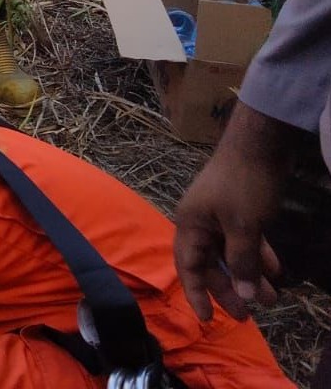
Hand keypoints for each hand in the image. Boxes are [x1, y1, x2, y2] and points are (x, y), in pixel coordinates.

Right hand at [173, 115, 286, 321]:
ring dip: (248, 275)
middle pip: (211, 264)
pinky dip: (257, 255)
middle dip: (229, 289)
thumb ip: (241, 262)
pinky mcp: (239, 210)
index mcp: (191, 224)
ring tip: (271, 297)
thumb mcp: (243, 226)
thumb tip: (241, 296)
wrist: (260, 143)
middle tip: (248, 316)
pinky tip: (275, 269)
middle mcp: (201, 222)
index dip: (196, 293)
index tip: (206, 319)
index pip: (187, 266)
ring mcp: (220, 215)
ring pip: (231, 254)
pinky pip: (245, 240)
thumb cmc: (244, 184)